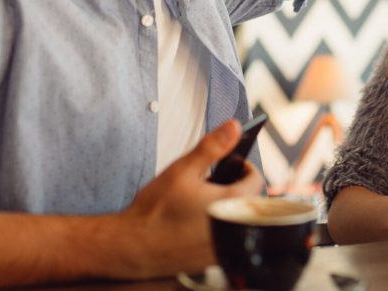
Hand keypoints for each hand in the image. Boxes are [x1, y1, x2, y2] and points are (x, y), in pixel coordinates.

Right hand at [117, 120, 263, 277]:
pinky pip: (225, 241)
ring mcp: (224, 248)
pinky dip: (216, 230)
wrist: (132, 248)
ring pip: (236, 222)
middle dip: (235, 189)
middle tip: (213, 183)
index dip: (244, 169)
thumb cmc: (155, 211)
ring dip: (227, 210)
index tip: (232, 166)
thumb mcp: (183, 170)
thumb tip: (234, 127)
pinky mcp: (212, 261)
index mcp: (231, 204)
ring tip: (203, 203)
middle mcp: (233, 229)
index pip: (256, 181)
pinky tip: (194, 225)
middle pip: (248, 203)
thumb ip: (212, 147)